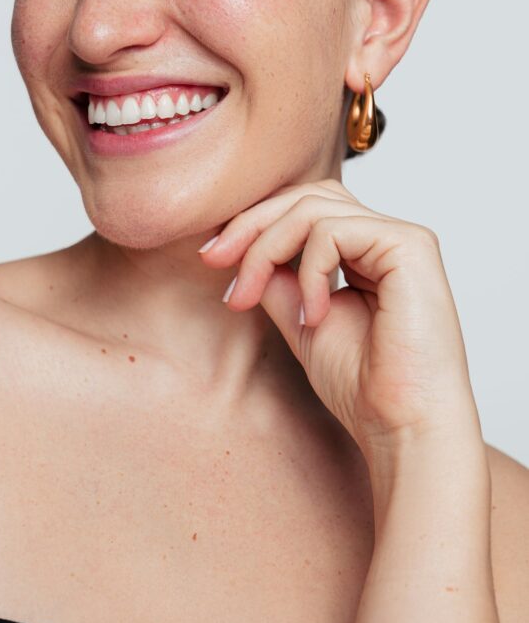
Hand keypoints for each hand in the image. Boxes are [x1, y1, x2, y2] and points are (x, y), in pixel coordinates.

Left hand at [198, 178, 482, 462]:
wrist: (403, 427)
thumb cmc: (364, 386)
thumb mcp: (301, 321)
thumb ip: (278, 281)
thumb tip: (241, 249)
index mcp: (365, 251)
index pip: (304, 208)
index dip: (254, 225)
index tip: (212, 258)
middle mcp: (386, 236)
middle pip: (306, 196)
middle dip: (250, 224)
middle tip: (213, 260)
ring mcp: (400, 237)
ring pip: (312, 208)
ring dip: (266, 250)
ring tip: (252, 298)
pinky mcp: (410, 246)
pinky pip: (333, 231)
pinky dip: (308, 271)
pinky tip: (313, 315)